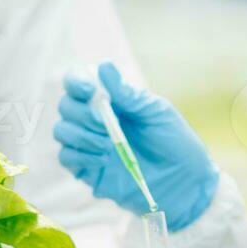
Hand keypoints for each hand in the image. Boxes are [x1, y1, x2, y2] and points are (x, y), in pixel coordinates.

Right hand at [55, 62, 219, 231]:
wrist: (184, 180)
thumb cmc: (174, 141)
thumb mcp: (155, 112)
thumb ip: (127, 94)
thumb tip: (104, 67)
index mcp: (111, 100)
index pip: (78, 82)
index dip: (75, 82)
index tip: (88, 90)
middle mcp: (95, 119)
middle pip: (66, 106)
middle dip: (81, 113)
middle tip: (105, 125)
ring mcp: (89, 144)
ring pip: (61, 131)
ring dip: (81, 135)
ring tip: (107, 145)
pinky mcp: (87, 169)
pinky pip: (66, 157)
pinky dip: (80, 155)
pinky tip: (103, 159)